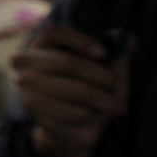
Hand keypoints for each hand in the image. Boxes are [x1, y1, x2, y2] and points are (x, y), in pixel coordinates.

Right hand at [14, 21, 132, 156]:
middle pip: (64, 62)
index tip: (103, 53)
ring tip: (117, 106)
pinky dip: (89, 115)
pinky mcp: (34, 110)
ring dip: (101, 100)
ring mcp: (27, 86)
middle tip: (114, 85)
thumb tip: (129, 38)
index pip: (54, 32)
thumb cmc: (90, 88)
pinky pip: (68, 112)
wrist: (73, 124)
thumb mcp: (108, 70)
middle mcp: (27, 63)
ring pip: (71, 90)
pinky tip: (96, 116)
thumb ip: (118, 53)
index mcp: (43, 45)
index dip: (80, 40)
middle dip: (97, 75)